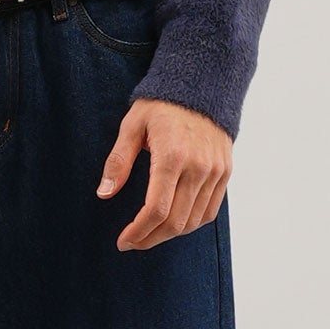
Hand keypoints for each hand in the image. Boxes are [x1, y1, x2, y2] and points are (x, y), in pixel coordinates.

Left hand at [97, 98, 231, 250]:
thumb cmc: (161, 104)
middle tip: (132, 242)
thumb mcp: (132, 126)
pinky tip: (173, 223)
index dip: (138, 232)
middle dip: (150, 239)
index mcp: (172, 156)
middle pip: (176, 222)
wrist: (202, 85)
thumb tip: (104, 194)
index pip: (156, 209)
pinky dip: (191, 223)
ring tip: (149, 234)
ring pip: (194, 221)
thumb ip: (118, 161)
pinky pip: (210, 210)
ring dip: (170, 234)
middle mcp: (198, 167)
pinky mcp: (225, 172)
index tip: (123, 241)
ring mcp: (215, 171)